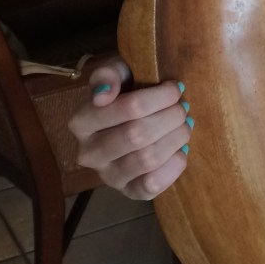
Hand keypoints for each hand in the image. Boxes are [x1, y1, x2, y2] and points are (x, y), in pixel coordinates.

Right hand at [68, 57, 190, 200]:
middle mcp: (88, 152)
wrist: (134, 119)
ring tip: (184, 125)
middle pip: (139, 134)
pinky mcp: (128, 191)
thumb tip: (104, 95)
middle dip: (172, 117)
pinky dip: (174, 165)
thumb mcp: (116, 72)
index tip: (175, 88)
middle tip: (183, 107)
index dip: (162, 96)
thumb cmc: (126, 90)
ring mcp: (107, 176)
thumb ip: (108, 74)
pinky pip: (152, 185)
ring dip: (176, 138)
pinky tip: (179, 150)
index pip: (130, 107)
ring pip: (148, 159)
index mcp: (80, 121)